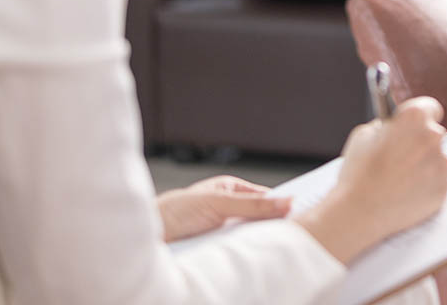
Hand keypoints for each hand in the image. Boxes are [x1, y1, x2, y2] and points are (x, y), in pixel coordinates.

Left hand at [157, 175, 290, 242]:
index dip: (282, 205)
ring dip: (258, 241)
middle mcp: (229, 209)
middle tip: (291, 232)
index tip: (300, 213)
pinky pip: (239, 251)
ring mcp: (224, 230)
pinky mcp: (218, 249)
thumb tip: (286, 201)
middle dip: (273, 226)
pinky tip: (252, 256)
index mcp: (232, 189)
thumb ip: (253, 204)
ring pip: (251, 236)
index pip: (266, 197)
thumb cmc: (174, 211)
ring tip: (272, 246)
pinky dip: (246, 254)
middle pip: (261, 218)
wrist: (147, 239)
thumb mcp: (219, 203)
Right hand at [294, 96, 446, 263]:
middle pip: (434, 134)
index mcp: (414, 117)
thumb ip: (385, 125)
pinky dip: (427, 185)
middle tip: (400, 156)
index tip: (414, 125)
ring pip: (437, 158)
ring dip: (424, 164)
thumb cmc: (359, 173)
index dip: (420, 116)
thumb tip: (394, 127)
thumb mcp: (363, 134)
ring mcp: (442, 164)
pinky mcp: (444, 189)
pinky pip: (438, 181)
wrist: (360, 212)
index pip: (430, 107)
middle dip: (420, 142)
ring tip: (400, 178)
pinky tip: (406, 191)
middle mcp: (434, 137)